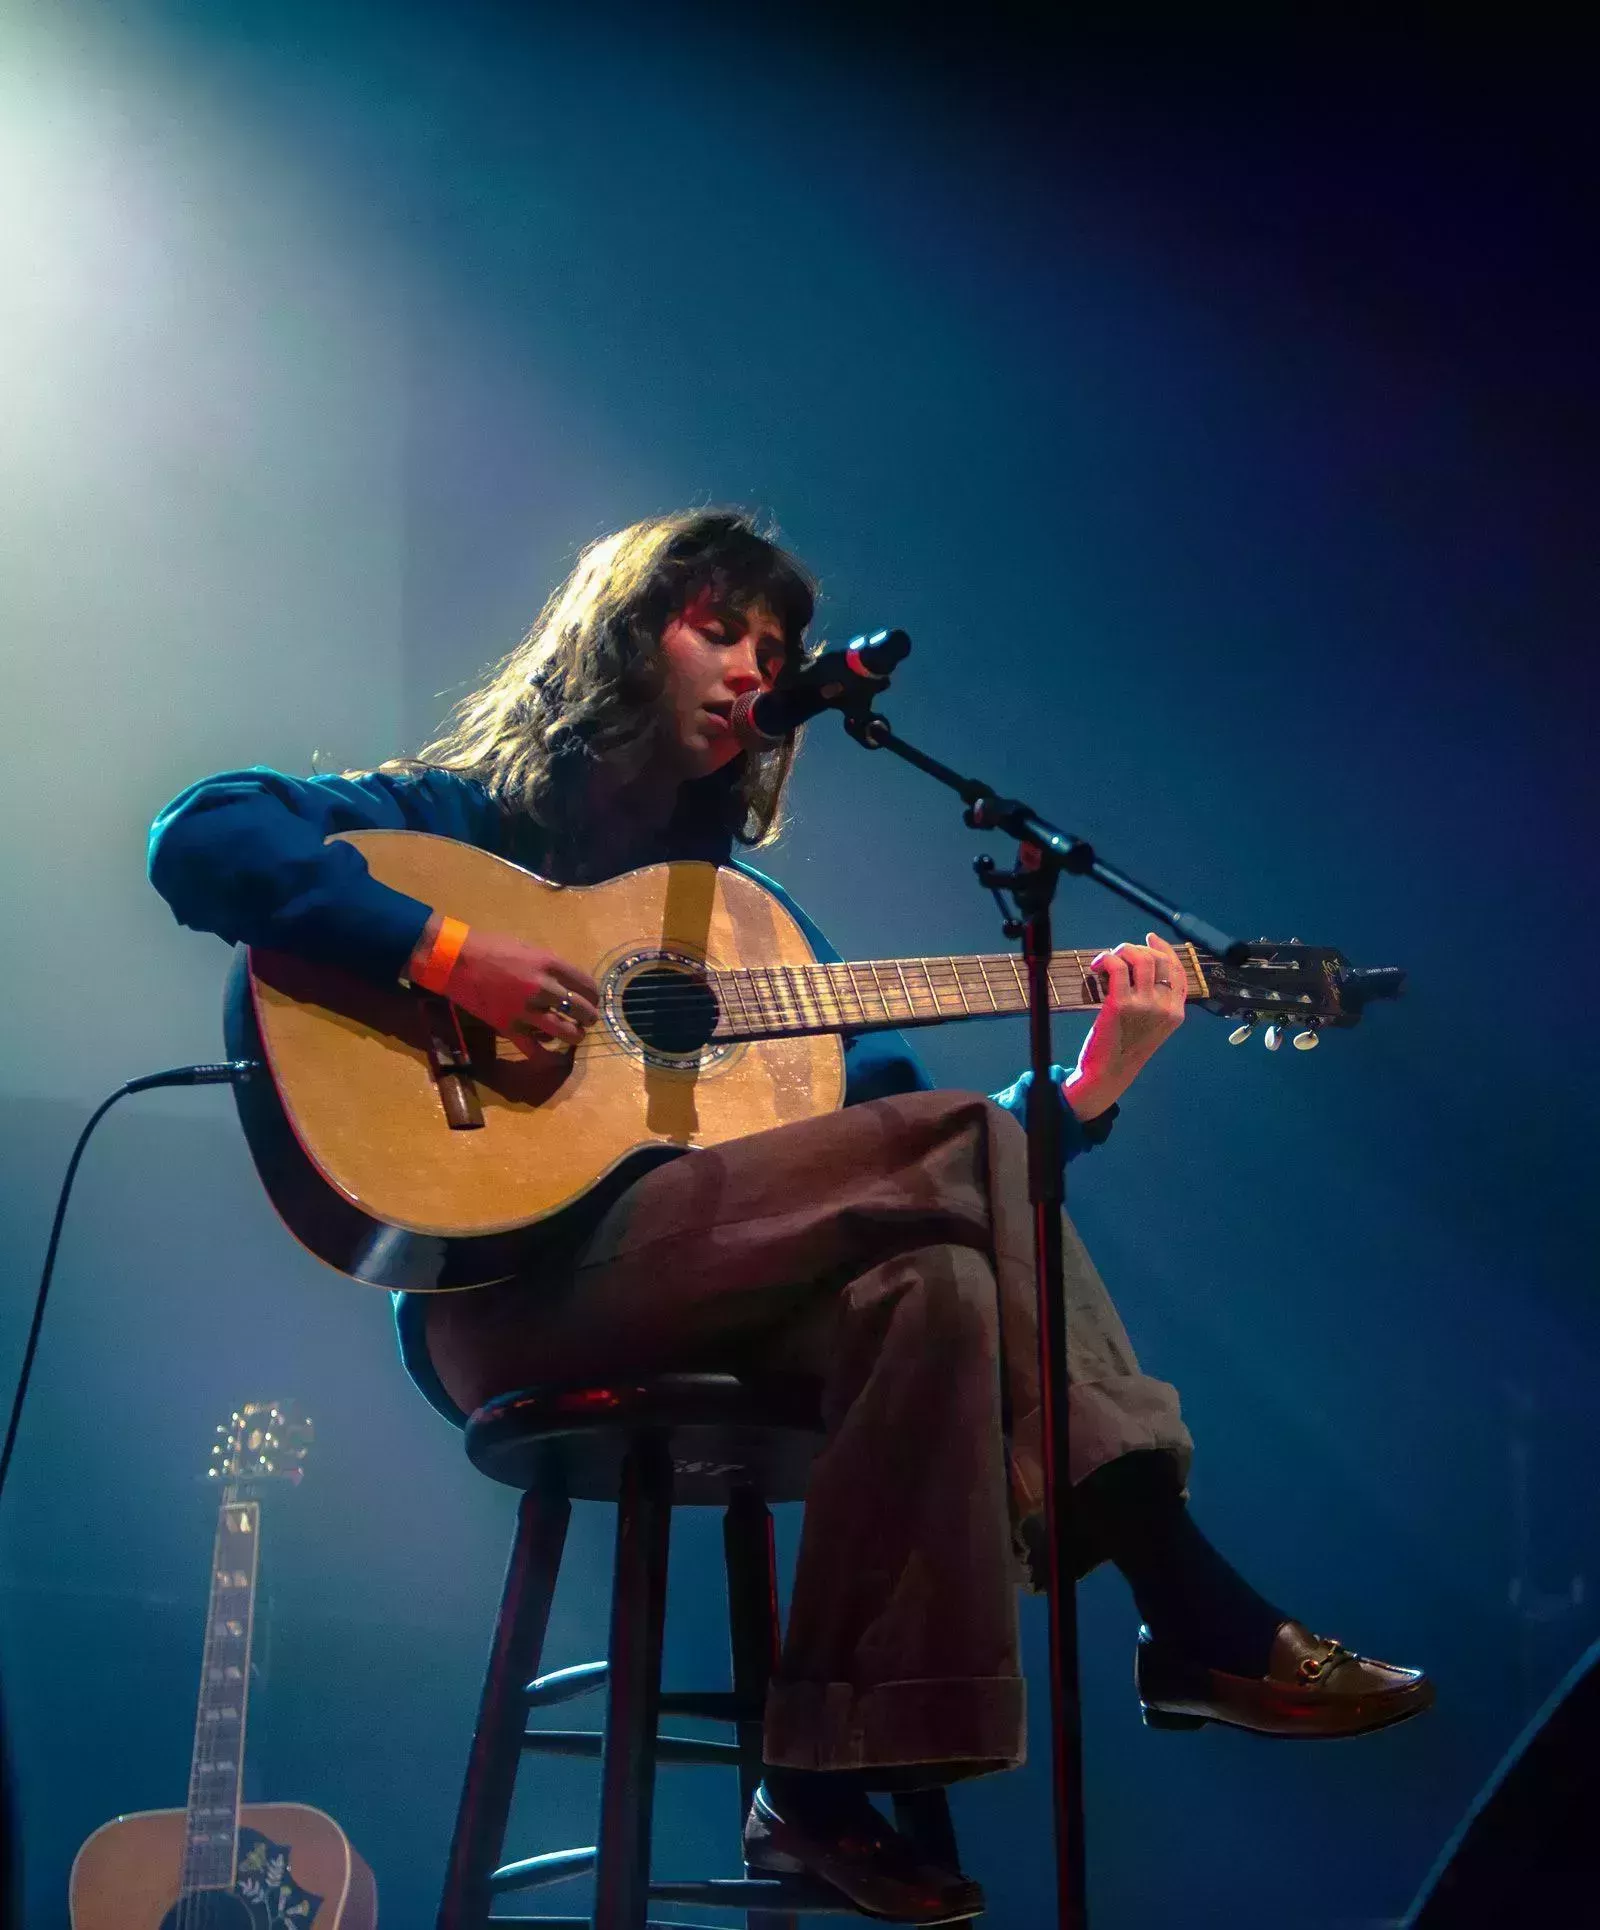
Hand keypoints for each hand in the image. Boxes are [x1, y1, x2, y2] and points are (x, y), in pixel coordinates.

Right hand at [408, 916, 599, 1055]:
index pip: (586, 984)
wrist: (455, 960)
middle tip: (588, 1019)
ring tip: (576, 1034)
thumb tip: (567, 982)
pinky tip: (554, 1054)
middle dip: (590, 1016)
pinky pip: (535, 1050)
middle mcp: (542, 987)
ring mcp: (526, 1010)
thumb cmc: (490, 947)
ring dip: (576, 1035)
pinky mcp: (509, 1027)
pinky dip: (548, 1055)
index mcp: (549, 963)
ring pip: (565, 1032)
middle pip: (581, 1009)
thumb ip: (548, 965)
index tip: (594, 999)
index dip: (595, 995)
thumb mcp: (527, 947)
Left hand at [1063, 932, 1186, 1119]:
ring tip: (1107, 960)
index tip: (1150, 938)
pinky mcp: (1120, 1004)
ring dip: (1122, 950)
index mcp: (1176, 1012)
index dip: (1165, 949)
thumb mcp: (1153, 1028)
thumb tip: (1143, 968)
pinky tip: (1097, 966)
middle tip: (1119, 955)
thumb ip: (1156, 1003)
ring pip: (1140, 958)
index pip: (1178, 971)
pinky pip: (1116, 966)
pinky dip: (1105, 959)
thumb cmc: (1125, 1050)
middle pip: (1158, 960)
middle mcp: (1165, 1007)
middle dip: (1137, 949)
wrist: (1108, 1074)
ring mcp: (1144, 1005)